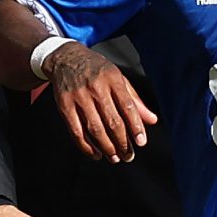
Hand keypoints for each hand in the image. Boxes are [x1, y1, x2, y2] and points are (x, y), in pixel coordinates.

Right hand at [41, 41, 156, 161]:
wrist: (65, 59)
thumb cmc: (97, 70)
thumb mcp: (118, 78)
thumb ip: (135, 100)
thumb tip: (152, 120)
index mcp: (113, 79)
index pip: (128, 106)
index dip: (136, 126)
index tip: (141, 142)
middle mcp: (96, 88)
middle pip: (112, 121)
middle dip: (122, 142)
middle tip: (129, 155)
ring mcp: (78, 97)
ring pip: (94, 129)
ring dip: (106, 147)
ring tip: (115, 158)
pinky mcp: (64, 106)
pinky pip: (76, 131)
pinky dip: (86, 146)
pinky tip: (96, 154)